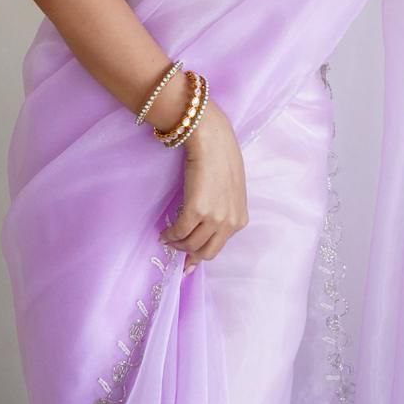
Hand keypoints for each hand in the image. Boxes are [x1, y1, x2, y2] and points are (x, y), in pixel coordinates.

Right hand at [158, 97, 247, 275]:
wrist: (212, 140)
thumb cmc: (221, 159)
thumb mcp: (230, 191)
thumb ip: (222, 211)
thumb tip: (205, 229)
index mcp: (240, 219)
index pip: (218, 248)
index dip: (199, 255)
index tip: (187, 264)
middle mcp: (230, 222)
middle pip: (205, 252)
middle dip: (187, 253)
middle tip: (174, 246)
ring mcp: (214, 218)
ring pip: (190, 245)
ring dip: (176, 243)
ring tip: (167, 236)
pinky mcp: (196, 210)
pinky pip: (179, 232)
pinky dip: (169, 234)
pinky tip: (163, 231)